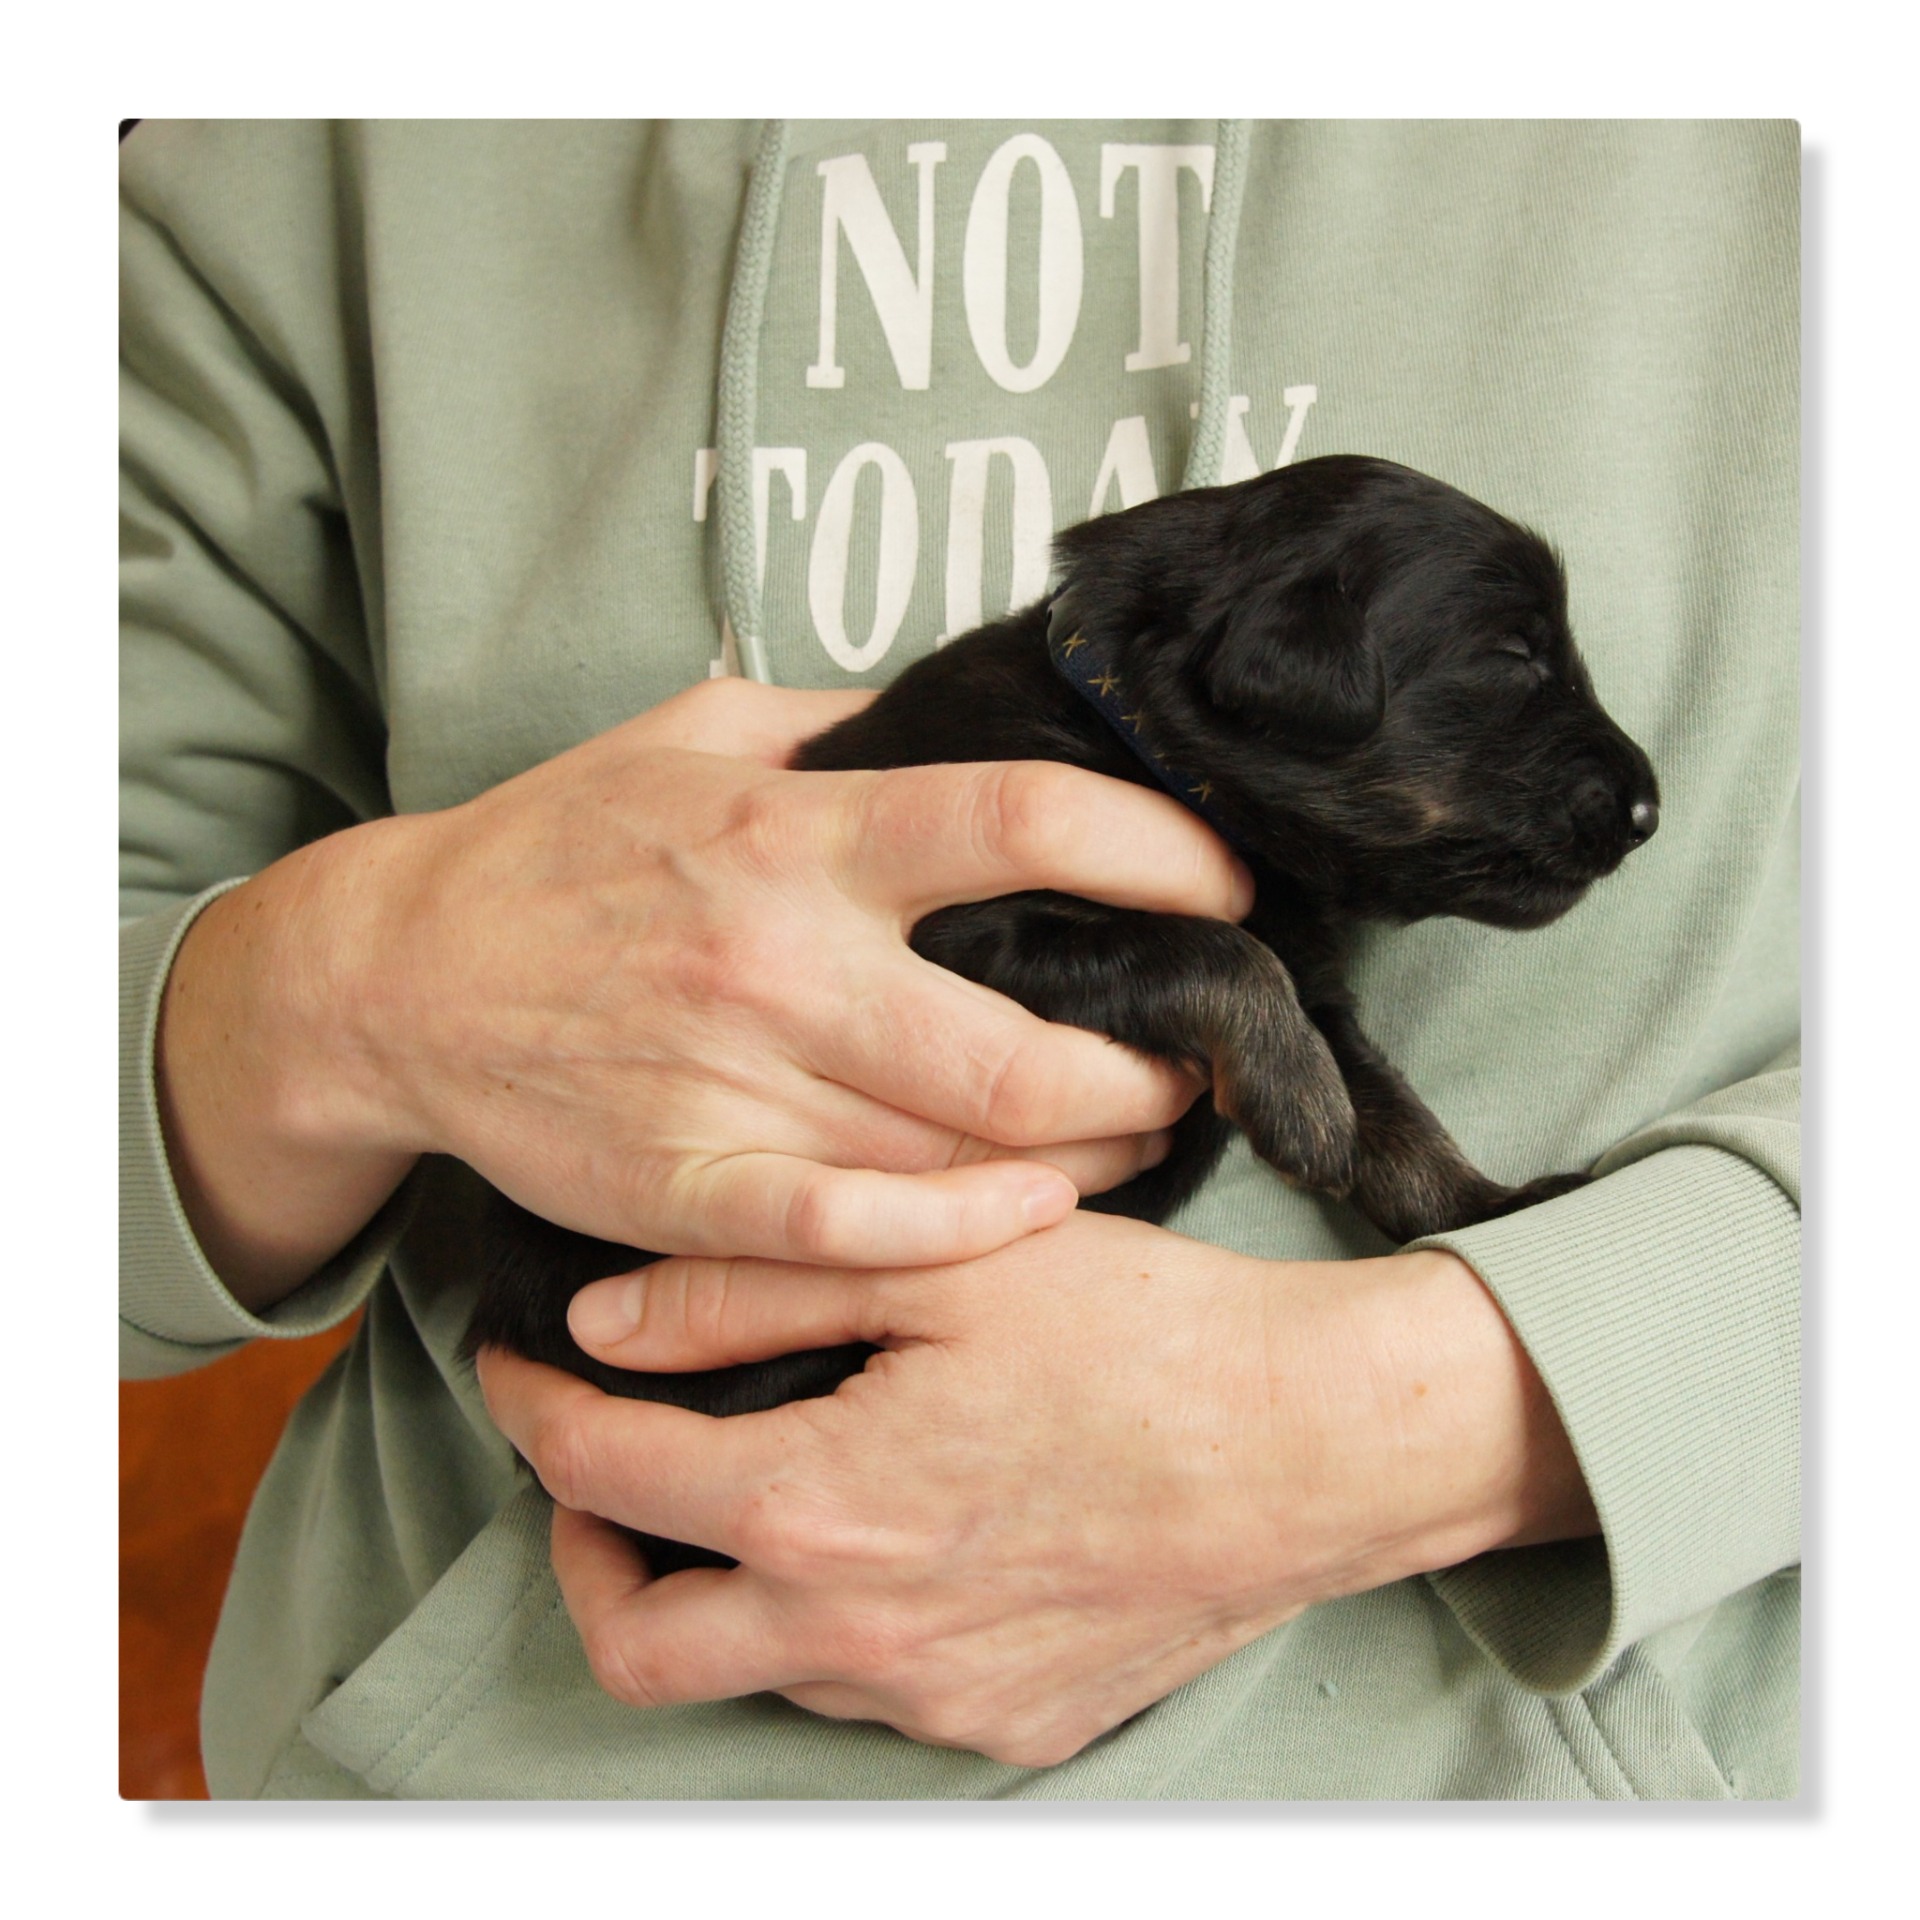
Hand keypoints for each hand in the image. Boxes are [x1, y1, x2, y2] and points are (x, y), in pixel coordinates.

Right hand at [158, 679, 1246, 1308]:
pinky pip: (857, 1241)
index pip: (1022, 822)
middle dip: (1152, 1070)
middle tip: (1193, 1058)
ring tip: (1134, 1129)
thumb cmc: (558, 846)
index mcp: (796, 833)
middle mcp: (779, 962)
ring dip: (1086, 1156)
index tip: (1224, 884)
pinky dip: (969, 1239)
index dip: (1160, 854)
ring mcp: (732, 1087)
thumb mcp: (694, 734)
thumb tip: (983, 714)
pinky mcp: (687, 1189)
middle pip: (1028, 1049)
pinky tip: (1035, 1212)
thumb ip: (845, 728)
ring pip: (966, 1160)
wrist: (396, 976)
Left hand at [478, 1221, 1596, 1766]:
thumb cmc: (1150, 1336)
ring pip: (754, 1669)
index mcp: (823, 1506)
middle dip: (582, 1553)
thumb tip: (603, 1318)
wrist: (1320, 1443)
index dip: (534, 1411)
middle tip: (600, 1466)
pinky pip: (870, 1692)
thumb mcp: (947, 1266)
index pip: (604, 1473)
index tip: (516, 1365)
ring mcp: (936, 1695)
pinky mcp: (1009, 1724)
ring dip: (717, 1583)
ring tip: (750, 1481)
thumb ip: (756, 1285)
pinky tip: (882, 1532)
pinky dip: (832, 1619)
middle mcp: (859, 1632)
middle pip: (637, 1642)